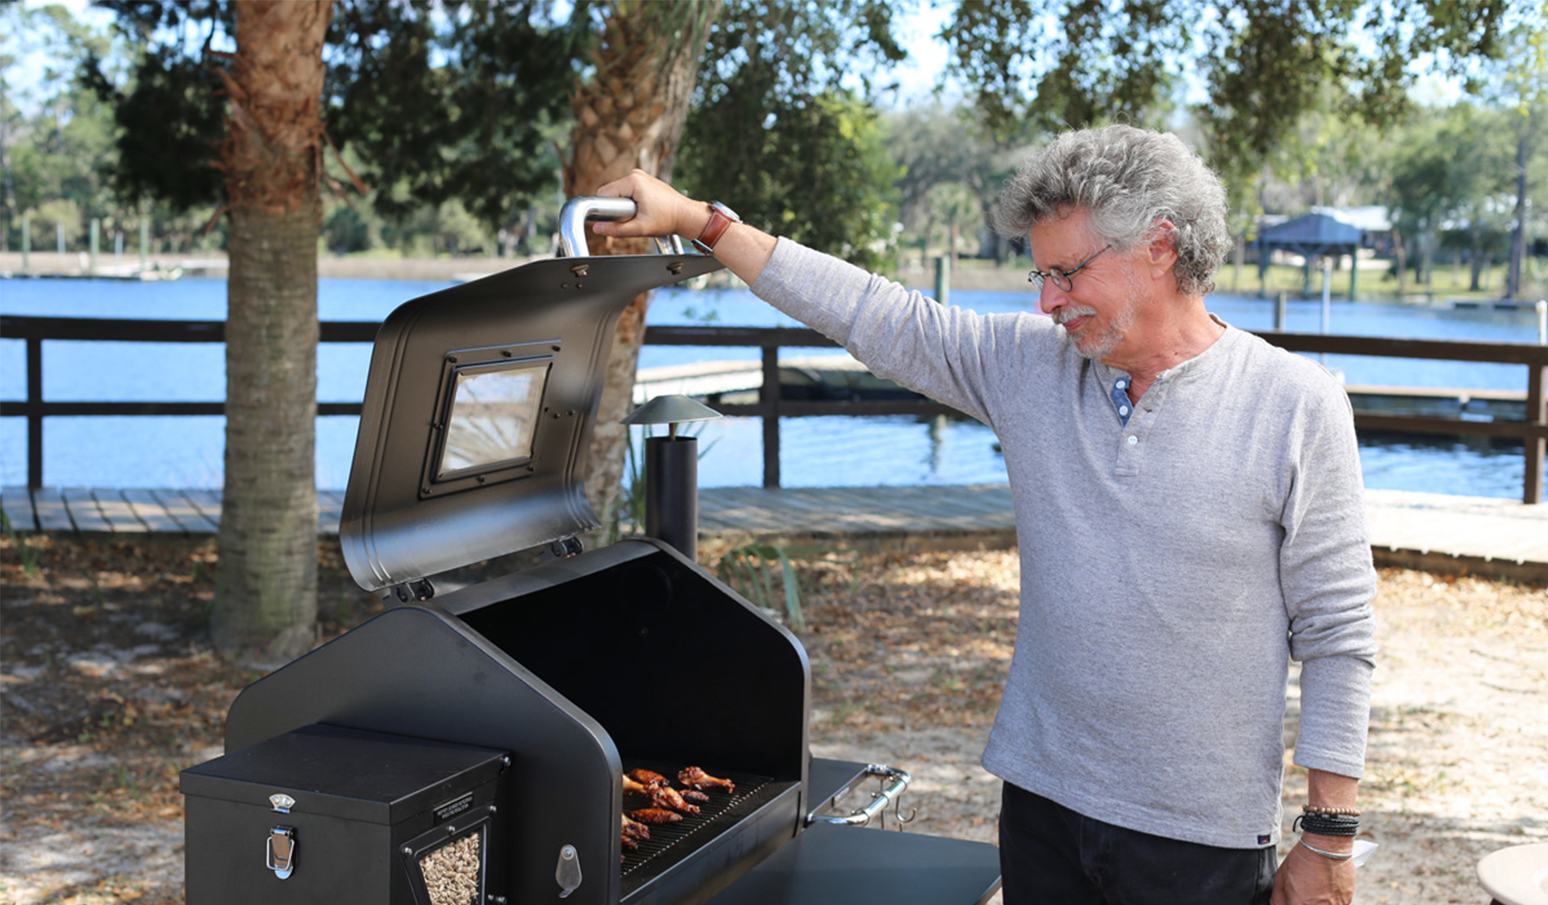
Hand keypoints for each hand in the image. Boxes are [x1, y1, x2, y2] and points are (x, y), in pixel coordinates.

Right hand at [593, 169, 709, 241]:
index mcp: (633, 181)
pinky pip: (626, 191)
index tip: (621, 217)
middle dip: (616, 207)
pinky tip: (643, 208)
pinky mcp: (643, 180)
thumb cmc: (668, 220)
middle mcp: (635, 174)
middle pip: (610, 192)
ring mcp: (640, 175)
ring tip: (640, 213)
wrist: (685, 215)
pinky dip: (630, 201)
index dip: (606, 208)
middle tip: (634, 216)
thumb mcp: (640, 228)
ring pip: (618, 192)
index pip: (603, 193)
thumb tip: (598, 229)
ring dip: (623, 205)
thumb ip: (617, 229)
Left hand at [1271, 840, 1354, 904]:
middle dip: (1304, 901)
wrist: (1327, 847)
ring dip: (1319, 901)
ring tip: (1316, 886)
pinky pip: (1336, 903)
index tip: (1292, 898)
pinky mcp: (1347, 900)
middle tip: (1304, 891)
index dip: (1292, 902)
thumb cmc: (1302, 860)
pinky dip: (1331, 898)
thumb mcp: (1280, 878)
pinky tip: (1326, 884)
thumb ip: (1279, 900)